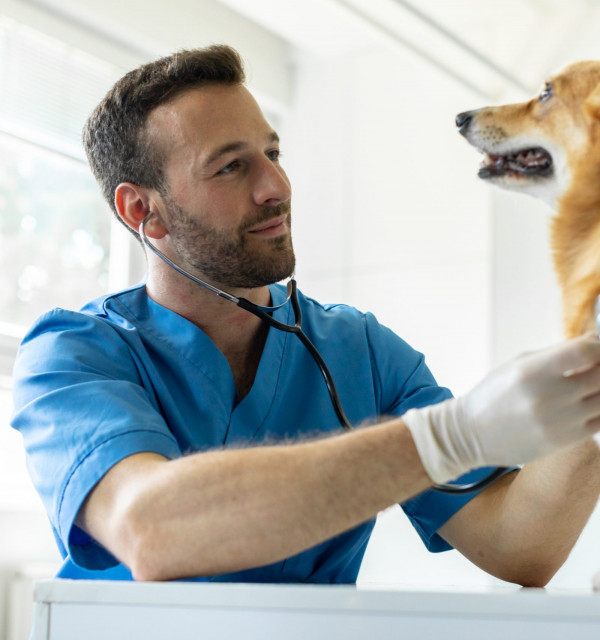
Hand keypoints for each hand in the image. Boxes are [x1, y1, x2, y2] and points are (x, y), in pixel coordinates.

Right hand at [403, 332, 599, 482]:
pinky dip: (599, 409)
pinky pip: (599, 422)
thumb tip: (594, 342)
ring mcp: (557, 422)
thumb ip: (555, 354)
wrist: (472, 434)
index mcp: (532, 371)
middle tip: (594, 365)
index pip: (584, 352)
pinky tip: (587, 402)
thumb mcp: (517, 364)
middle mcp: (547, 397)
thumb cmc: (494, 394)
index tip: (596, 345)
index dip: (598, 346)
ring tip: (588, 384)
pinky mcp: (562, 441)